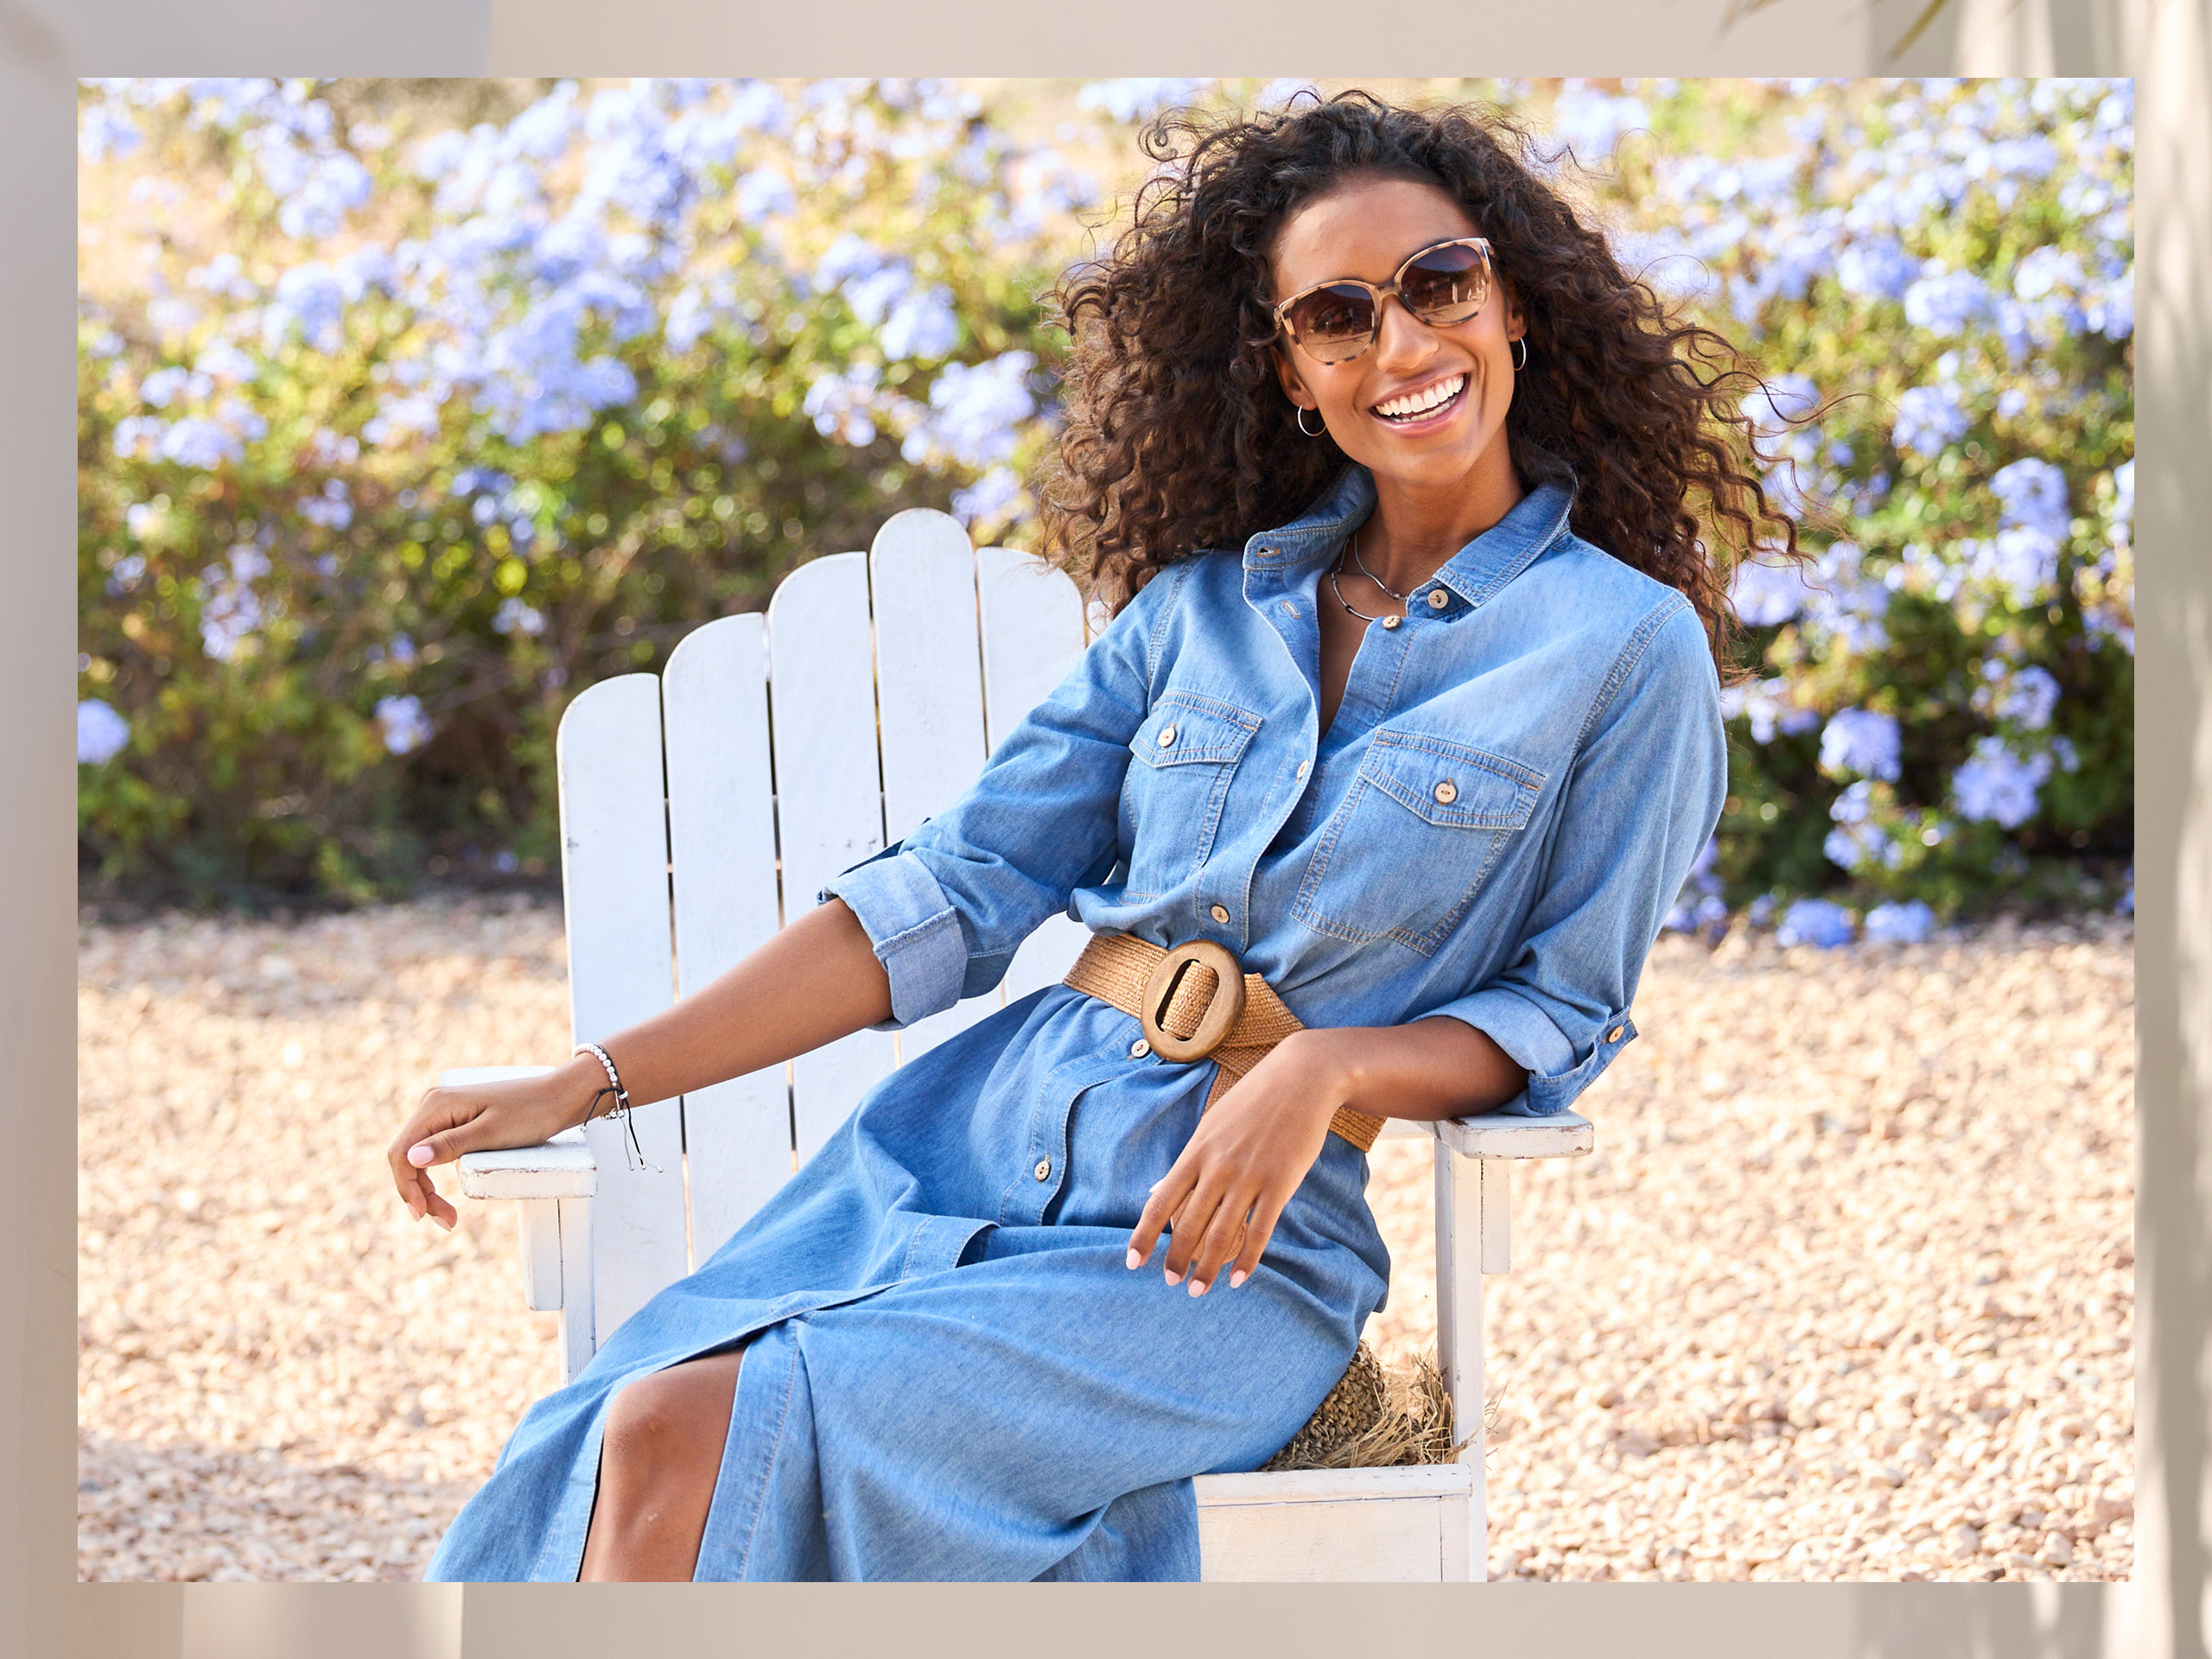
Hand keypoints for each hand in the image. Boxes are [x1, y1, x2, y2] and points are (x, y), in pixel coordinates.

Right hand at [386, 1058, 603, 1230]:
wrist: (559, 1097)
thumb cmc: (531, 1114)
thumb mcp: (492, 1134)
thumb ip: (451, 1145)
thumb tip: (412, 1158)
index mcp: (437, 1105)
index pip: (401, 1153)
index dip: (407, 1187)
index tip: (423, 1215)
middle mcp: (433, 1105)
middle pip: (407, 1157)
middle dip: (419, 1193)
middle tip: (446, 1222)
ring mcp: (444, 1112)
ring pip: (418, 1158)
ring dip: (427, 1189)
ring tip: (448, 1217)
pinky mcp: (455, 1121)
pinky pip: (435, 1152)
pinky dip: (437, 1177)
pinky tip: (449, 1195)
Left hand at [1123, 1031, 1346, 1296]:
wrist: (1300, 1079)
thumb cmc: (1252, 1104)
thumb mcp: (1211, 1126)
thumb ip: (1187, 1162)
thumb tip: (1157, 1192)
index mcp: (1196, 1151)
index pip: (1161, 1201)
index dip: (1144, 1235)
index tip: (1132, 1262)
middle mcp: (1218, 1166)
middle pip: (1188, 1224)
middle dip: (1176, 1259)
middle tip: (1171, 1283)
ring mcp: (1250, 1176)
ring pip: (1222, 1234)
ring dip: (1207, 1268)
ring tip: (1198, 1291)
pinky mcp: (1280, 1183)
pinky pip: (1260, 1230)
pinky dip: (1248, 1259)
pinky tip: (1239, 1280)